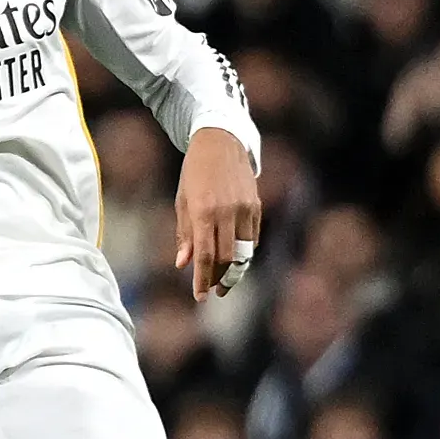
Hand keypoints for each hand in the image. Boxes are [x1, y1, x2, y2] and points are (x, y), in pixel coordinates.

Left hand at [171, 128, 263, 301]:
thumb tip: (183, 264)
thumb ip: (185, 234)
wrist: (220, 142)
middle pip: (228, 258)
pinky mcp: (256, 205)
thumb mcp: (182, 200)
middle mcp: (227, 212)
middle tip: (213, 291)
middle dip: (220, 279)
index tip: (200, 297)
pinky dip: (245, 252)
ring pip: (244, 251)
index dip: (202, 280)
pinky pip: (253, 238)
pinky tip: (236, 259)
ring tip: (225, 281)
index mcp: (204, 211)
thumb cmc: (194, 173)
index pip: (206, 255)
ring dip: (235, 270)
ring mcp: (245, 209)